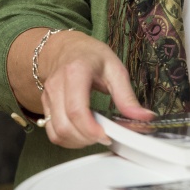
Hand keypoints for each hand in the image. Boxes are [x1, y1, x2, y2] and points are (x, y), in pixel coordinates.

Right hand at [8, 29, 153, 149]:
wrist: (67, 47)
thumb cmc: (92, 56)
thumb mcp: (115, 68)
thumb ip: (127, 95)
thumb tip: (144, 117)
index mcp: (76, 72)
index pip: (77, 109)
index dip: (90, 130)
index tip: (107, 136)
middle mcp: (57, 84)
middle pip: (65, 125)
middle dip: (87, 139)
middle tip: (106, 136)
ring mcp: (48, 96)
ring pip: (57, 133)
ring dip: (77, 142)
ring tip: (95, 134)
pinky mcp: (45, 105)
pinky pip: (52, 132)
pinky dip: (68, 140)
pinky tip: (82, 133)